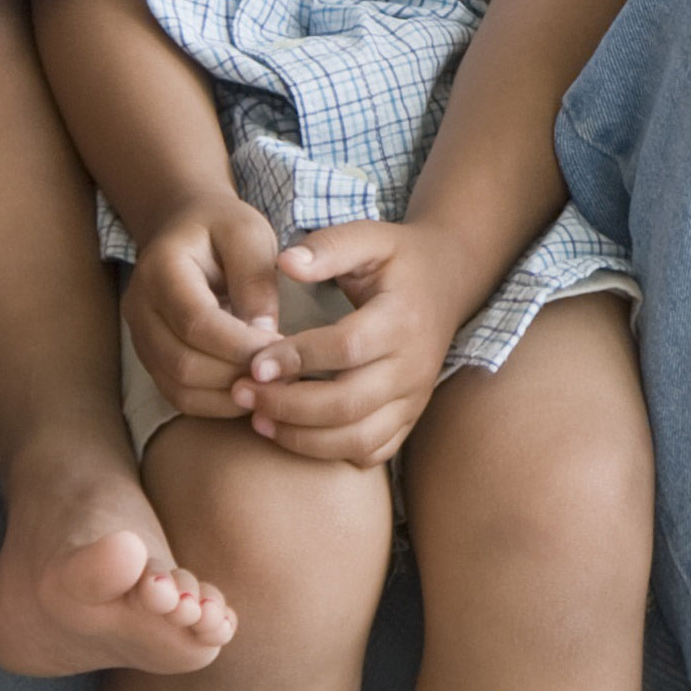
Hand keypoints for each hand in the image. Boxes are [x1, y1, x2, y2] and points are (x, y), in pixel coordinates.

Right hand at [127, 194, 292, 424]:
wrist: (185, 227)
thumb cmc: (223, 227)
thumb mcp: (249, 234)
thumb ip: (256, 280)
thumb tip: (265, 336)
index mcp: (161, 269)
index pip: (196, 322)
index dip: (240, 344)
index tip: (285, 347)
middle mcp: (140, 307)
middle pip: (183, 362)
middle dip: (238, 374)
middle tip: (285, 373)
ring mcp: (140, 337)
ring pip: (179, 387)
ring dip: (230, 395)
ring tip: (272, 384)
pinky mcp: (152, 359)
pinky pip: (179, 396)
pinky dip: (217, 403)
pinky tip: (252, 390)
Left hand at [242, 219, 503, 466]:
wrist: (448, 282)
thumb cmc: (397, 259)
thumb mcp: (369, 237)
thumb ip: (328, 247)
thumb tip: (284, 263)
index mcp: (401, 319)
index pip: (346, 348)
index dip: (297, 359)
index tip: (254, 362)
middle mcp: (413, 366)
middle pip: (348, 403)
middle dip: (288, 406)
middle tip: (242, 394)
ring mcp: (414, 397)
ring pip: (358, 438)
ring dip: (303, 438)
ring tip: (258, 420)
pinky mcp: (410, 417)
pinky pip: (371, 452)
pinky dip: (330, 453)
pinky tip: (292, 434)